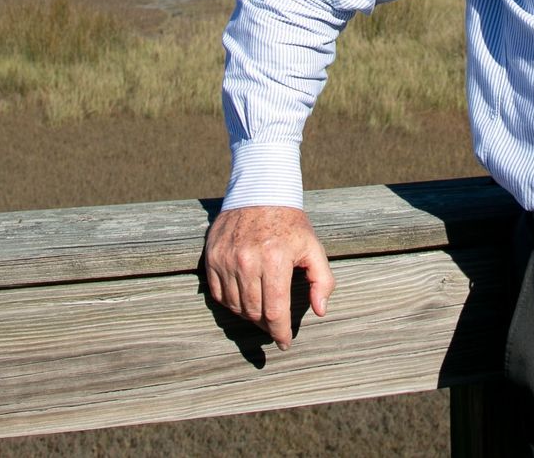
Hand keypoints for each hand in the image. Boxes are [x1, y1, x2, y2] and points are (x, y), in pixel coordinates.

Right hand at [202, 204, 334, 349]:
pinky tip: (244, 299)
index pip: (275, 312)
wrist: (259, 191)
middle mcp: (247, 261)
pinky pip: (219, 294)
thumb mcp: (313, 247)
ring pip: (235, 306)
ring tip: (261, 312)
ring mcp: (226, 259)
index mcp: (275, 260)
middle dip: (267, 325)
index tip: (285, 342)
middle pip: (254, 312)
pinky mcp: (212, 257)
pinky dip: (231, 302)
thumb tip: (320, 310)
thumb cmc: (290, 222)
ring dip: (249, 315)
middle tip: (275, 326)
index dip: (281, 333)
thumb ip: (322, 280)